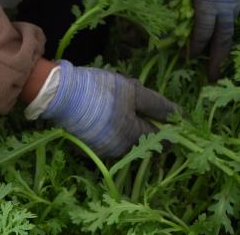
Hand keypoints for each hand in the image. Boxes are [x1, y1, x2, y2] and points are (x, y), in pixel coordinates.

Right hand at [40, 61, 178, 157]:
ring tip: (123, 105)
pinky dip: (116, 128)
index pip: (162, 139)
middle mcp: (120, 149)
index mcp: (133, 135)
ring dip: (131, 127)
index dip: (170, 128)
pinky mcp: (91, 146)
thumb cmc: (99, 90)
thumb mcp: (132, 90)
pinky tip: (110, 112)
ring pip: (128, 140)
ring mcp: (104, 149)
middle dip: (148, 125)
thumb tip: (179, 114)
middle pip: (144, 140)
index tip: (171, 117)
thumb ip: (157, 104)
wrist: (60, 94)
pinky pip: (112, 139)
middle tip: (144, 105)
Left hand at [168, 0, 239, 80]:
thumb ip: (170, 3)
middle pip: (225, 35)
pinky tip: (222, 18)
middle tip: (212, 77)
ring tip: (216, 50)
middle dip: (218, 58)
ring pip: (233, 19)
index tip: (190, 60)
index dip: (196, 47)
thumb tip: (162, 27)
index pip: (203, 31)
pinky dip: (230, 13)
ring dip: (223, 34)